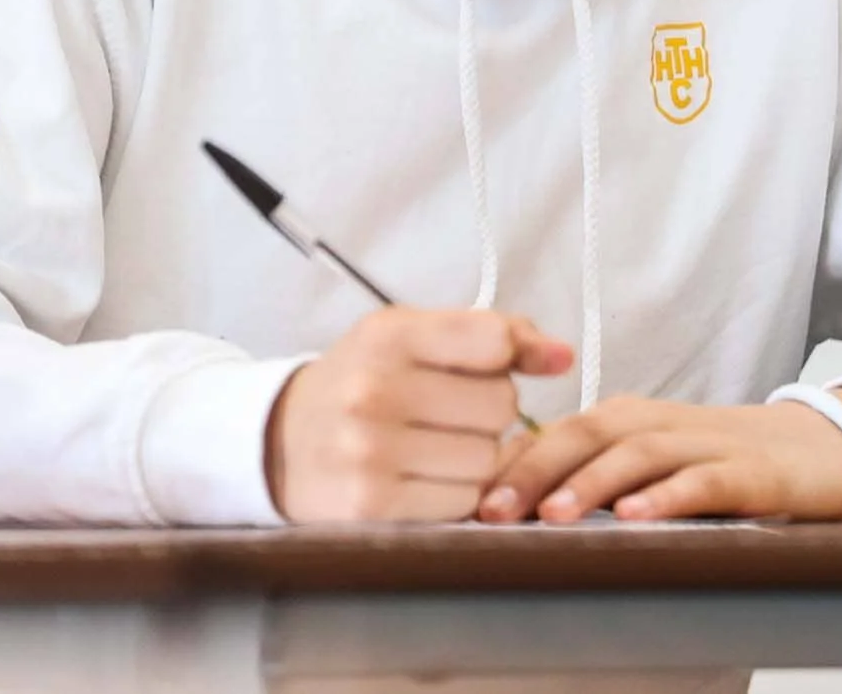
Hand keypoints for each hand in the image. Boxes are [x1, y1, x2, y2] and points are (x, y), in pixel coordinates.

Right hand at [266, 307, 572, 522]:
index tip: (496, 368)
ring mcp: (370, 451)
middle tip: (452, 414)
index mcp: (388, 335)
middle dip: (490, 413)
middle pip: (501, 405)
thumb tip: (563, 357)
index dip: (511, 357)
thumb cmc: (361, 382)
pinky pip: (461, 503)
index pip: (493, 340)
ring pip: (487, 460)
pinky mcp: (371, 506)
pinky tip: (423, 478)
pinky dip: (455, 495)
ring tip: (436, 447)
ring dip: (476, 458)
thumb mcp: (411, 337)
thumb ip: (492, 335)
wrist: (277, 442)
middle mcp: (374, 389)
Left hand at [474, 390, 841, 523]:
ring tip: (552, 516)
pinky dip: (667, 497)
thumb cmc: (724, 462)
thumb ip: (597, 477)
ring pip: (637, 454)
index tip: (468, 499)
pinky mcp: (749, 472)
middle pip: (587, 434)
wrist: (822, 449)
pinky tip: (637, 517)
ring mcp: (706, 445)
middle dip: (534, 472)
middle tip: (491, 510)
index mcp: (630, 419)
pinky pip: (703, 481)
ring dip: (591, 483)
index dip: (512, 462)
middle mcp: (660, 423)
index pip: (559, 433)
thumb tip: (519, 511)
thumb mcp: (655, 463)